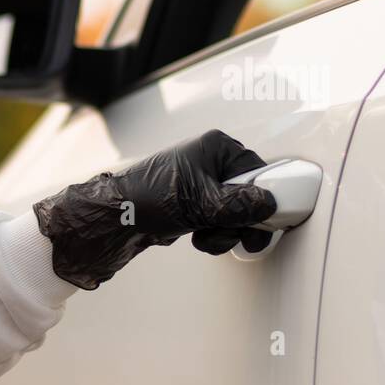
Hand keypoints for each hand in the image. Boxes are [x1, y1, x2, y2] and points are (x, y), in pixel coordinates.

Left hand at [32, 129, 278, 290]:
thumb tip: (269, 205)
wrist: (115, 220)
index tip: (265, 220)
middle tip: (241, 237)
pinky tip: (196, 237)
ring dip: (225, 232)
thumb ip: (240, 205)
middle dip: (242, 221)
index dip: (263, 198)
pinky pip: (217, 222)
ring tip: (206, 236)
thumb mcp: (202, 202)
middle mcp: (210, 162)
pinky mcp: (193, 205)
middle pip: (249, 196)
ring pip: (234, 214)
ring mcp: (201, 185)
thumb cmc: (150, 198)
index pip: (258, 170)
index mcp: (216, 148)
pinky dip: (212, 235)